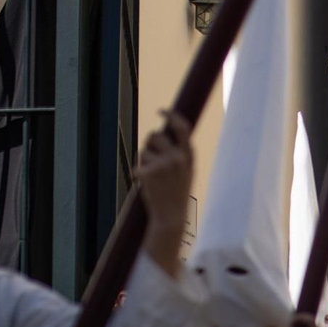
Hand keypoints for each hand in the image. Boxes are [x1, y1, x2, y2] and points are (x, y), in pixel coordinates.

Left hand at [138, 112, 194, 276]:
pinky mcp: (150, 171)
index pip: (182, 128)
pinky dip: (139, 173)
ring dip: (144, 160)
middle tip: (152, 161)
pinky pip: (138, 163)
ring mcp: (164, 164)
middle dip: (149, 144)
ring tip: (153, 177)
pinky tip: (146, 184)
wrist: (171, 216)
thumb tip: (159, 134)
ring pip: (144, 150)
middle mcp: (178, 157)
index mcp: (189, 156)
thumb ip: (179, 154)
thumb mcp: (186, 172)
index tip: (161, 110)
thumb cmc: (177, 194)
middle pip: (154, 136)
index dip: (171, 116)